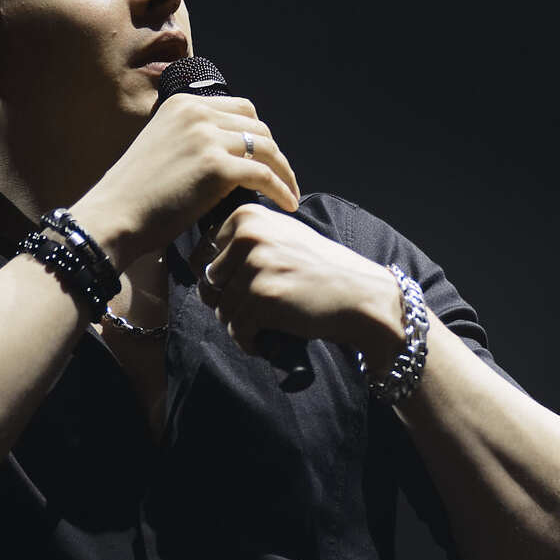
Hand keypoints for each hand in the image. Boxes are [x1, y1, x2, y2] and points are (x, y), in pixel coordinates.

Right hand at [70, 94, 300, 266]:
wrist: (114, 216)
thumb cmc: (135, 195)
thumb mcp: (162, 148)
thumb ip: (192, 140)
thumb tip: (230, 152)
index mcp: (183, 103)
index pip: (240, 109)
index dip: (256, 135)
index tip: (264, 158)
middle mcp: (197, 112)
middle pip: (257, 125)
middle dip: (272, 152)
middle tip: (280, 178)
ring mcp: (207, 138)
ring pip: (266, 148)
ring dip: (284, 171)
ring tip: (289, 193)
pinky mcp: (217, 167)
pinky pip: (264, 175)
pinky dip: (282, 189)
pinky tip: (288, 204)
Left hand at [192, 205, 405, 362]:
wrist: (360, 295)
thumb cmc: (320, 270)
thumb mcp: (281, 237)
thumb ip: (243, 242)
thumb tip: (200, 270)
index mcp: (247, 217)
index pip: (202, 256)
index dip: (220, 280)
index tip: (247, 288)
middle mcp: (248, 236)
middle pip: (208, 284)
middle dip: (228, 303)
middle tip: (258, 310)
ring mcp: (255, 266)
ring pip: (222, 310)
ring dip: (241, 325)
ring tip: (267, 325)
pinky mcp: (262, 297)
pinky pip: (237, 329)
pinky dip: (250, 341)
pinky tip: (268, 339)